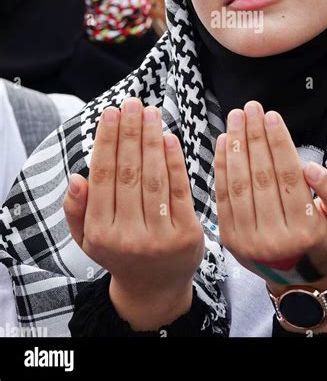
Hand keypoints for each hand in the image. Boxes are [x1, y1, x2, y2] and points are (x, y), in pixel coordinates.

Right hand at [63, 98, 203, 329]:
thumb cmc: (120, 252)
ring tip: (151, 112)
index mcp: (100, 233)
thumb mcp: (88, 238)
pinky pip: (179, 190)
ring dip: (152, 140)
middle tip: (133, 103)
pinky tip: (170, 137)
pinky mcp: (187, 234)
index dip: (107, 141)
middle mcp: (127, 236)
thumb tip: (76, 177)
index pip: (102, 177)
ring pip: (154, 178)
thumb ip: (77, 210)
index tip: (111, 113)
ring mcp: (159, 237)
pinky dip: (174, 161)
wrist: (156, 287)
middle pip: (128, 173)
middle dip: (130, 133)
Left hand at [214, 101, 326, 326]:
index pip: (289, 176)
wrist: (297, 278)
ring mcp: (248, 241)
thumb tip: (311, 169)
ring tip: (236, 118)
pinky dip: (222, 166)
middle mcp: (275, 238)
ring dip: (236, 146)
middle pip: (262, 176)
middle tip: (251, 108)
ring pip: (240, 184)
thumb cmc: (321, 237)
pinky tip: (224, 142)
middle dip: (254, 137)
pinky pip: (224, 196)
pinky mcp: (229, 238)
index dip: (278, 142)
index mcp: (305, 230)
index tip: (271, 115)